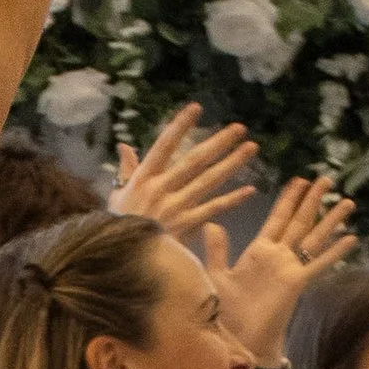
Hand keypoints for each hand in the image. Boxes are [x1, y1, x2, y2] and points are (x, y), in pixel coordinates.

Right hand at [114, 107, 257, 243]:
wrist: (122, 260)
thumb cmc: (119, 228)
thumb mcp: (117, 197)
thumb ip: (126, 170)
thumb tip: (124, 146)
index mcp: (143, 179)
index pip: (164, 146)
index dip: (180, 126)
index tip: (196, 108)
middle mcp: (161, 189)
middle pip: (194, 160)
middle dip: (219, 142)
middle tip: (240, 128)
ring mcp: (175, 207)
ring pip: (209, 181)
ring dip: (232, 163)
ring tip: (251, 148)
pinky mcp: (186, 226)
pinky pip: (213, 209)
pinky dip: (232, 200)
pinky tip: (250, 189)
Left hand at [205, 174, 355, 367]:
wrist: (237, 339)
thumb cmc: (226, 312)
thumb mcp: (216, 276)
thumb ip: (217, 250)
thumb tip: (212, 224)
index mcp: (258, 251)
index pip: (277, 219)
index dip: (288, 199)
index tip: (299, 180)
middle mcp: (278, 256)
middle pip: (299, 221)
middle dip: (312, 200)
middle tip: (326, 179)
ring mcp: (290, 268)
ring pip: (314, 238)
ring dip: (330, 220)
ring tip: (347, 201)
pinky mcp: (297, 282)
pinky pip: (319, 263)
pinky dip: (335, 251)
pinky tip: (351, 238)